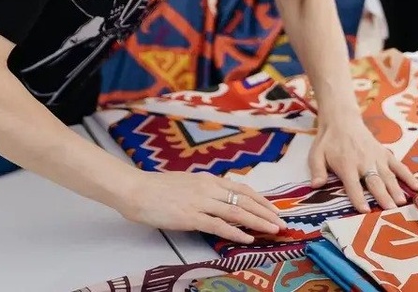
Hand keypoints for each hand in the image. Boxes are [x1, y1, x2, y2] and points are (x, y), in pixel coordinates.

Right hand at [113, 169, 287, 243]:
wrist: (136, 189)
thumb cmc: (157, 187)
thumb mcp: (187, 183)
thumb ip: (204, 189)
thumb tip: (218, 198)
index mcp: (208, 179)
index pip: (241, 189)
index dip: (260, 200)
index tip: (274, 209)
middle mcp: (208, 188)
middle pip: (244, 200)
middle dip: (265, 212)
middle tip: (280, 222)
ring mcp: (200, 202)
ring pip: (236, 212)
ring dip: (257, 222)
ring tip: (272, 230)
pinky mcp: (191, 217)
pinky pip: (218, 226)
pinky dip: (235, 232)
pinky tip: (247, 239)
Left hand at [308, 112, 417, 212]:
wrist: (342, 120)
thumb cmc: (328, 141)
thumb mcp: (316, 154)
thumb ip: (317, 170)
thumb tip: (315, 185)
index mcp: (346, 164)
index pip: (352, 184)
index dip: (358, 197)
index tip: (365, 211)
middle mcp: (363, 161)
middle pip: (374, 181)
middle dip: (382, 196)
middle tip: (391, 210)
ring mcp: (377, 157)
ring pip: (388, 175)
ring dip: (396, 188)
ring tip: (403, 202)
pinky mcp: (385, 153)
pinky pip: (398, 165)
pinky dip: (408, 176)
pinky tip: (417, 187)